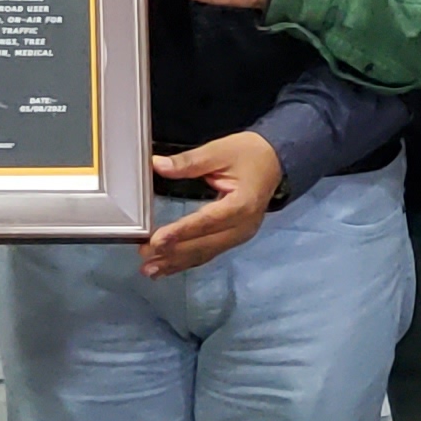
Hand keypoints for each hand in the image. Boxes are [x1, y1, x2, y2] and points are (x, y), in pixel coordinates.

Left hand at [142, 130, 281, 276]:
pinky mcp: (234, 238)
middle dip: (174, 253)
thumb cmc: (248, 154)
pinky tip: (167, 268)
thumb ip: (189, 162)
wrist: (275, 162)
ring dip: (177, 263)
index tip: (156, 241)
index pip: (208, 222)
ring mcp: (240, 236)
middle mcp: (243, 226)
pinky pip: (209, 253)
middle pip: (205, 244)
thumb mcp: (220, 151)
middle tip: (144, 256)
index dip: (181, 232)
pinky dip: (187, 261)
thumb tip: (158, 165)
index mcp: (242, 204)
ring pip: (205, 253)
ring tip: (150, 270)